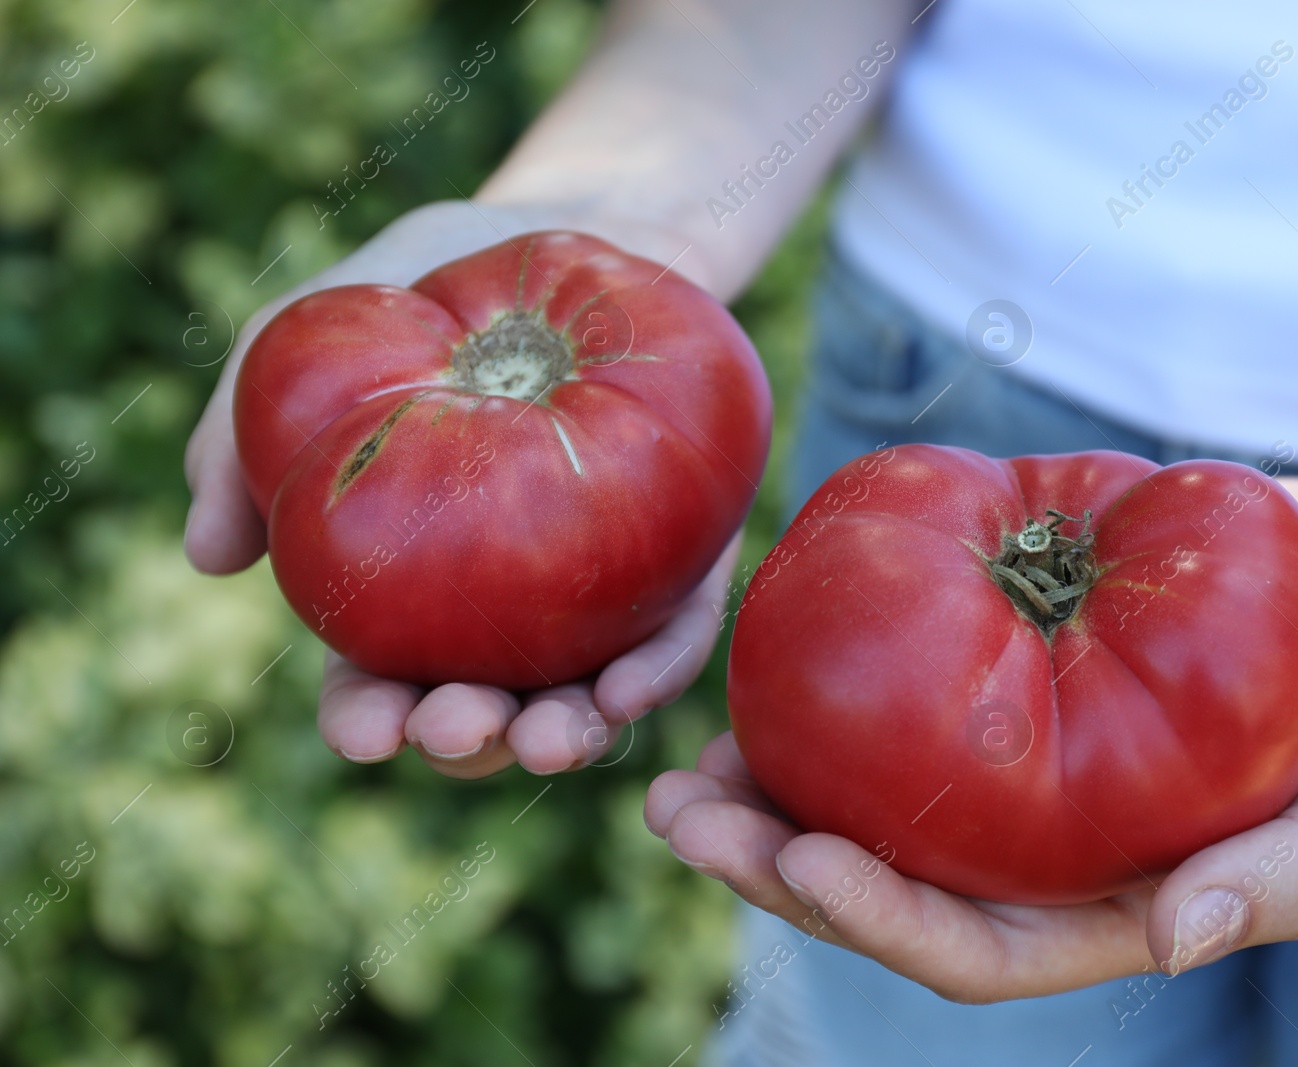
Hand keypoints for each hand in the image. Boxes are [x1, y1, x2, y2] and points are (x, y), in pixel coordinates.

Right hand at [184, 199, 731, 776]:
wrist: (584, 221)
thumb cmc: (438, 282)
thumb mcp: (323, 330)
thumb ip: (244, 430)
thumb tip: (208, 558)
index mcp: (409, 576)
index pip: (378, 674)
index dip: (365, 718)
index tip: (363, 735)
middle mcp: (503, 600)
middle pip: (482, 706)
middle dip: (465, 741)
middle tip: (457, 728)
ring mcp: (597, 587)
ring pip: (580, 697)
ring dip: (564, 737)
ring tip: (551, 741)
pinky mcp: (681, 556)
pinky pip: (673, 635)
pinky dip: (653, 675)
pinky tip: (628, 689)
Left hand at [645, 479, 1297, 1001]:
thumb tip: (1174, 940)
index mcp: (1114, 904)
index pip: (978, 949)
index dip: (883, 922)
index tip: (797, 863)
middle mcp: (1044, 854)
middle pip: (890, 887)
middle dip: (777, 866)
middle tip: (679, 814)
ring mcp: (1014, 775)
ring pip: (870, 806)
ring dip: (768, 794)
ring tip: (681, 761)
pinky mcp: (998, 684)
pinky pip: (895, 704)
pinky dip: (822, 696)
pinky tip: (758, 662)